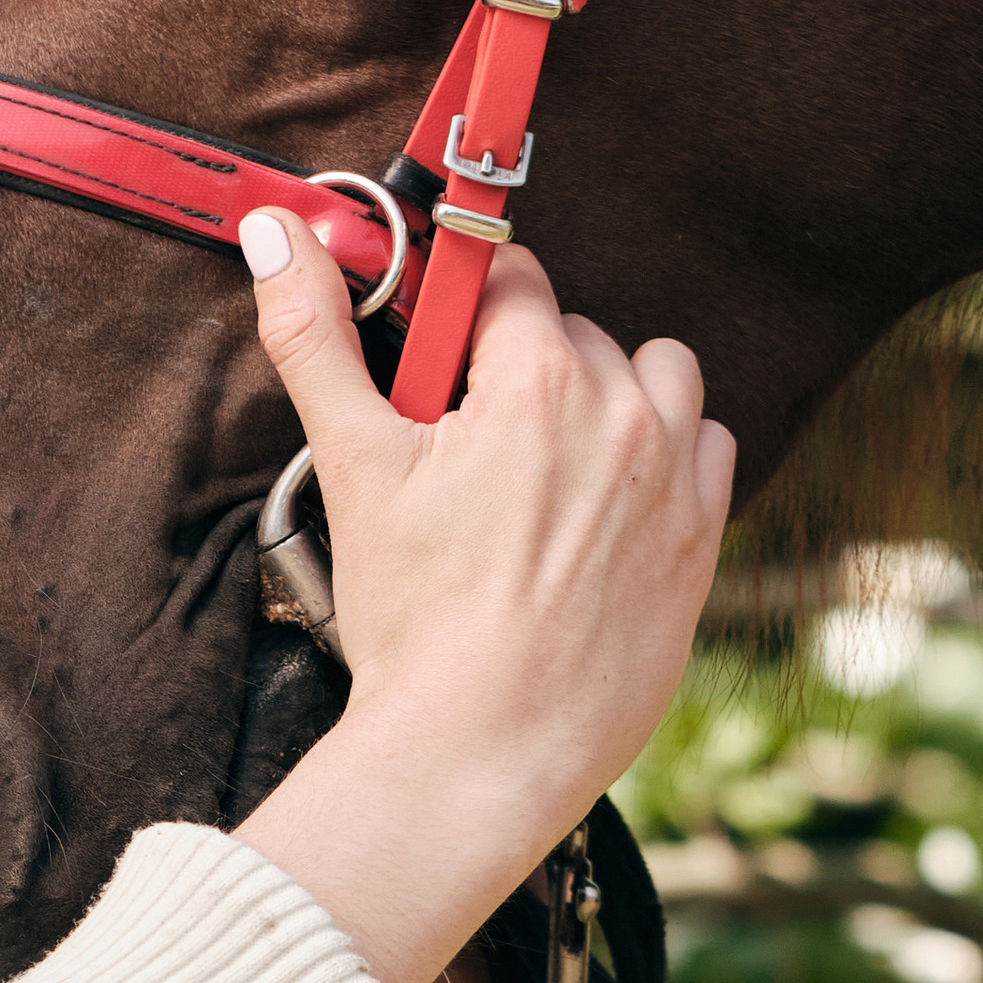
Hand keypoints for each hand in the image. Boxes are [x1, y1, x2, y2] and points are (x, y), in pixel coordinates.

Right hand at [230, 214, 733, 982]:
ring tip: (546, 465)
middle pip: (578, 332)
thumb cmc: (417, 618)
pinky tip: (602, 508)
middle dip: (524, 365)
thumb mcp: (353, 466)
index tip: (437, 350)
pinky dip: (663, 457)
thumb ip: (315, 336)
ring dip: (611, 395)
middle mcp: (625, 412)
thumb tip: (274, 232)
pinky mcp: (703, 540)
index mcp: (538, 378)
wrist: (486, 749)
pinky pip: (708, 449)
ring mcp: (676, 477)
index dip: (466, 307)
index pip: (513, 275)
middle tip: (466, 441)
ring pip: (658, 377)